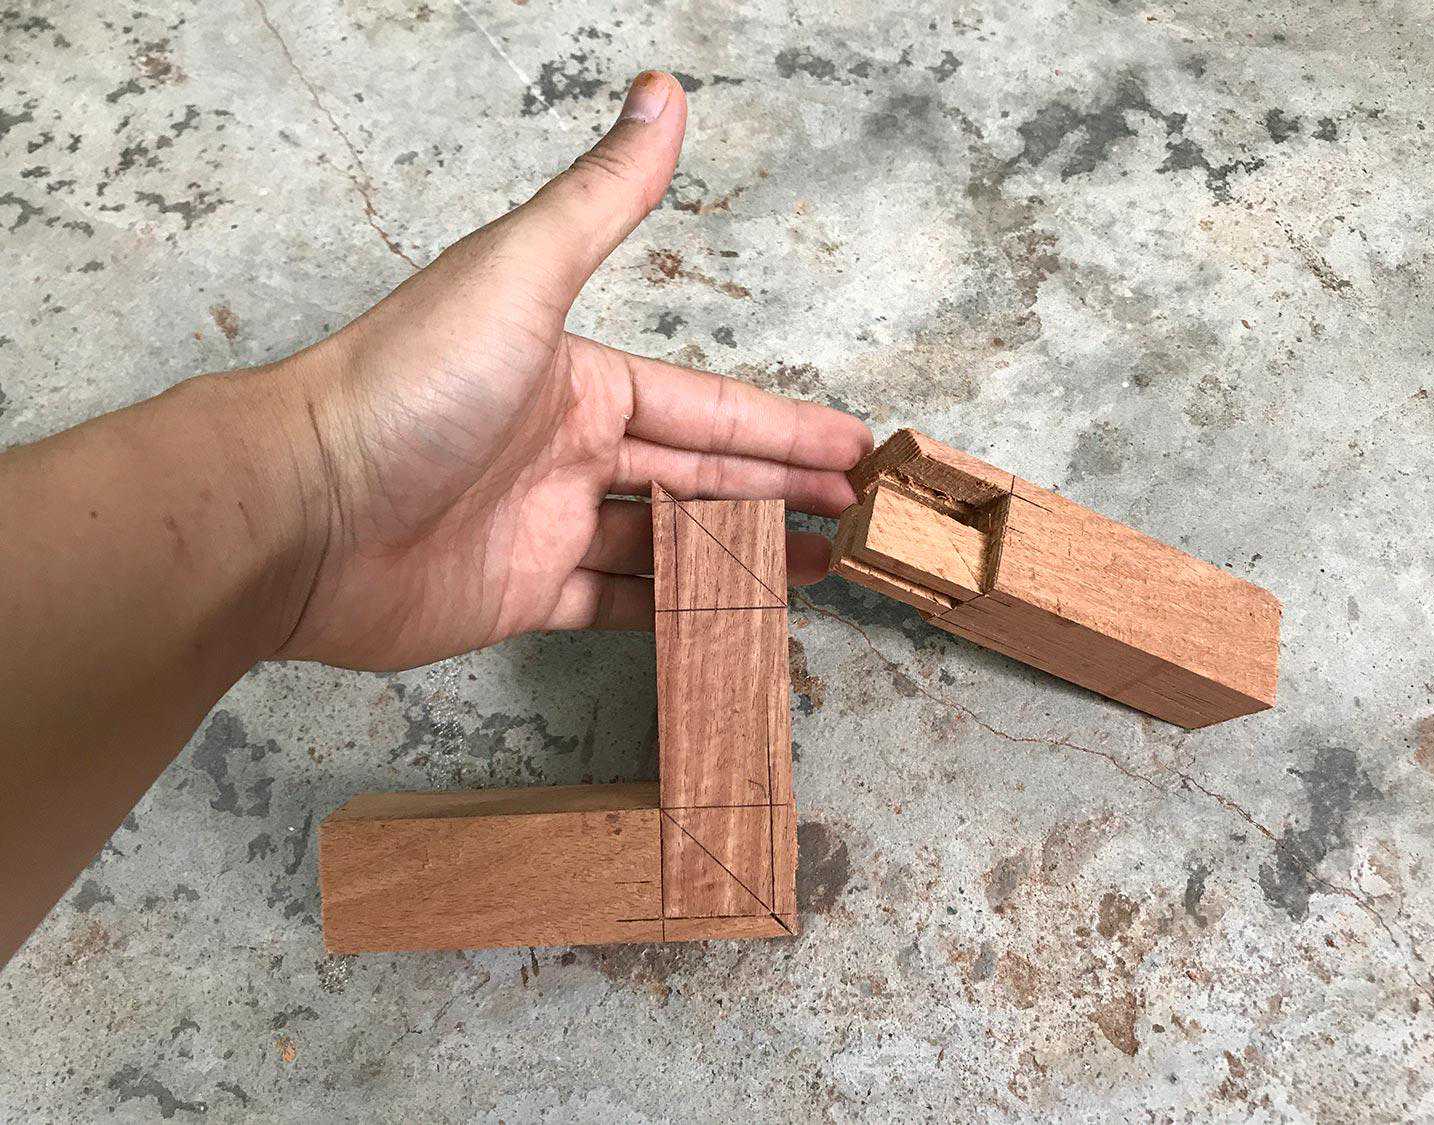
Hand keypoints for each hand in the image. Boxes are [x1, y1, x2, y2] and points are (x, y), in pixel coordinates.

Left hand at [270, 71, 871, 669]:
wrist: (300, 509)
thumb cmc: (407, 385)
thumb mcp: (519, 275)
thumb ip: (601, 201)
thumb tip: (660, 94)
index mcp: (578, 380)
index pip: (706, 405)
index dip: (782, 428)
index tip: (850, 449)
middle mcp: (567, 452)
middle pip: (697, 475)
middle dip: (778, 491)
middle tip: (853, 516)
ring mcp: (544, 528)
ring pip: (665, 544)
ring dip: (738, 553)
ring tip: (815, 569)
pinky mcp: (518, 596)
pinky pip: (615, 606)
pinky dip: (672, 613)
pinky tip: (728, 617)